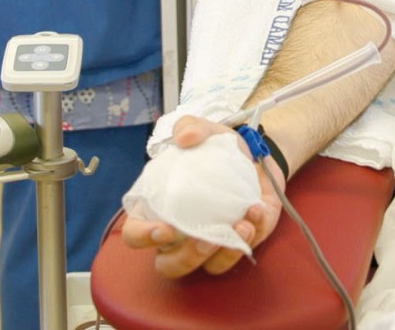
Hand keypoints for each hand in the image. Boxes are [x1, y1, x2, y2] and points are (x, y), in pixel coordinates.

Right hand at [119, 115, 284, 277]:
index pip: (135, 234)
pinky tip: (254, 215)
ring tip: (239, 226)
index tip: (164, 228)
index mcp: (161, 209)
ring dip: (222, 253)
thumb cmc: (221, 151)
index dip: (143, 237)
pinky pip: (239, 252)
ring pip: (206, 267)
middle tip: (203, 238)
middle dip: (185, 257)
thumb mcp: (206, 131)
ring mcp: (211, 242)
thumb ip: (190, 126)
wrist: (258, 155)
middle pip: (169, 264)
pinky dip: (249, 238)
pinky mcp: (239, 243)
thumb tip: (184, 138)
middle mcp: (181, 233)